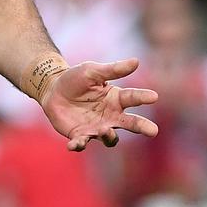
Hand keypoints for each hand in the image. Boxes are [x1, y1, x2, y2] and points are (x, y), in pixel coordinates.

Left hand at [40, 57, 157, 150]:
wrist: (52, 90)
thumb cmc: (75, 79)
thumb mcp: (92, 71)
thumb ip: (113, 70)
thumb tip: (136, 61)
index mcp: (115, 99)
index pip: (132, 98)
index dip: (143, 97)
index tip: (154, 96)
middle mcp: (110, 116)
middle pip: (130, 123)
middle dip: (142, 127)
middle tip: (153, 130)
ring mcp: (96, 128)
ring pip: (109, 138)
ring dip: (109, 136)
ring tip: (105, 130)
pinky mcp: (79, 135)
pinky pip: (81, 143)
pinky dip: (79, 145)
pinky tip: (74, 144)